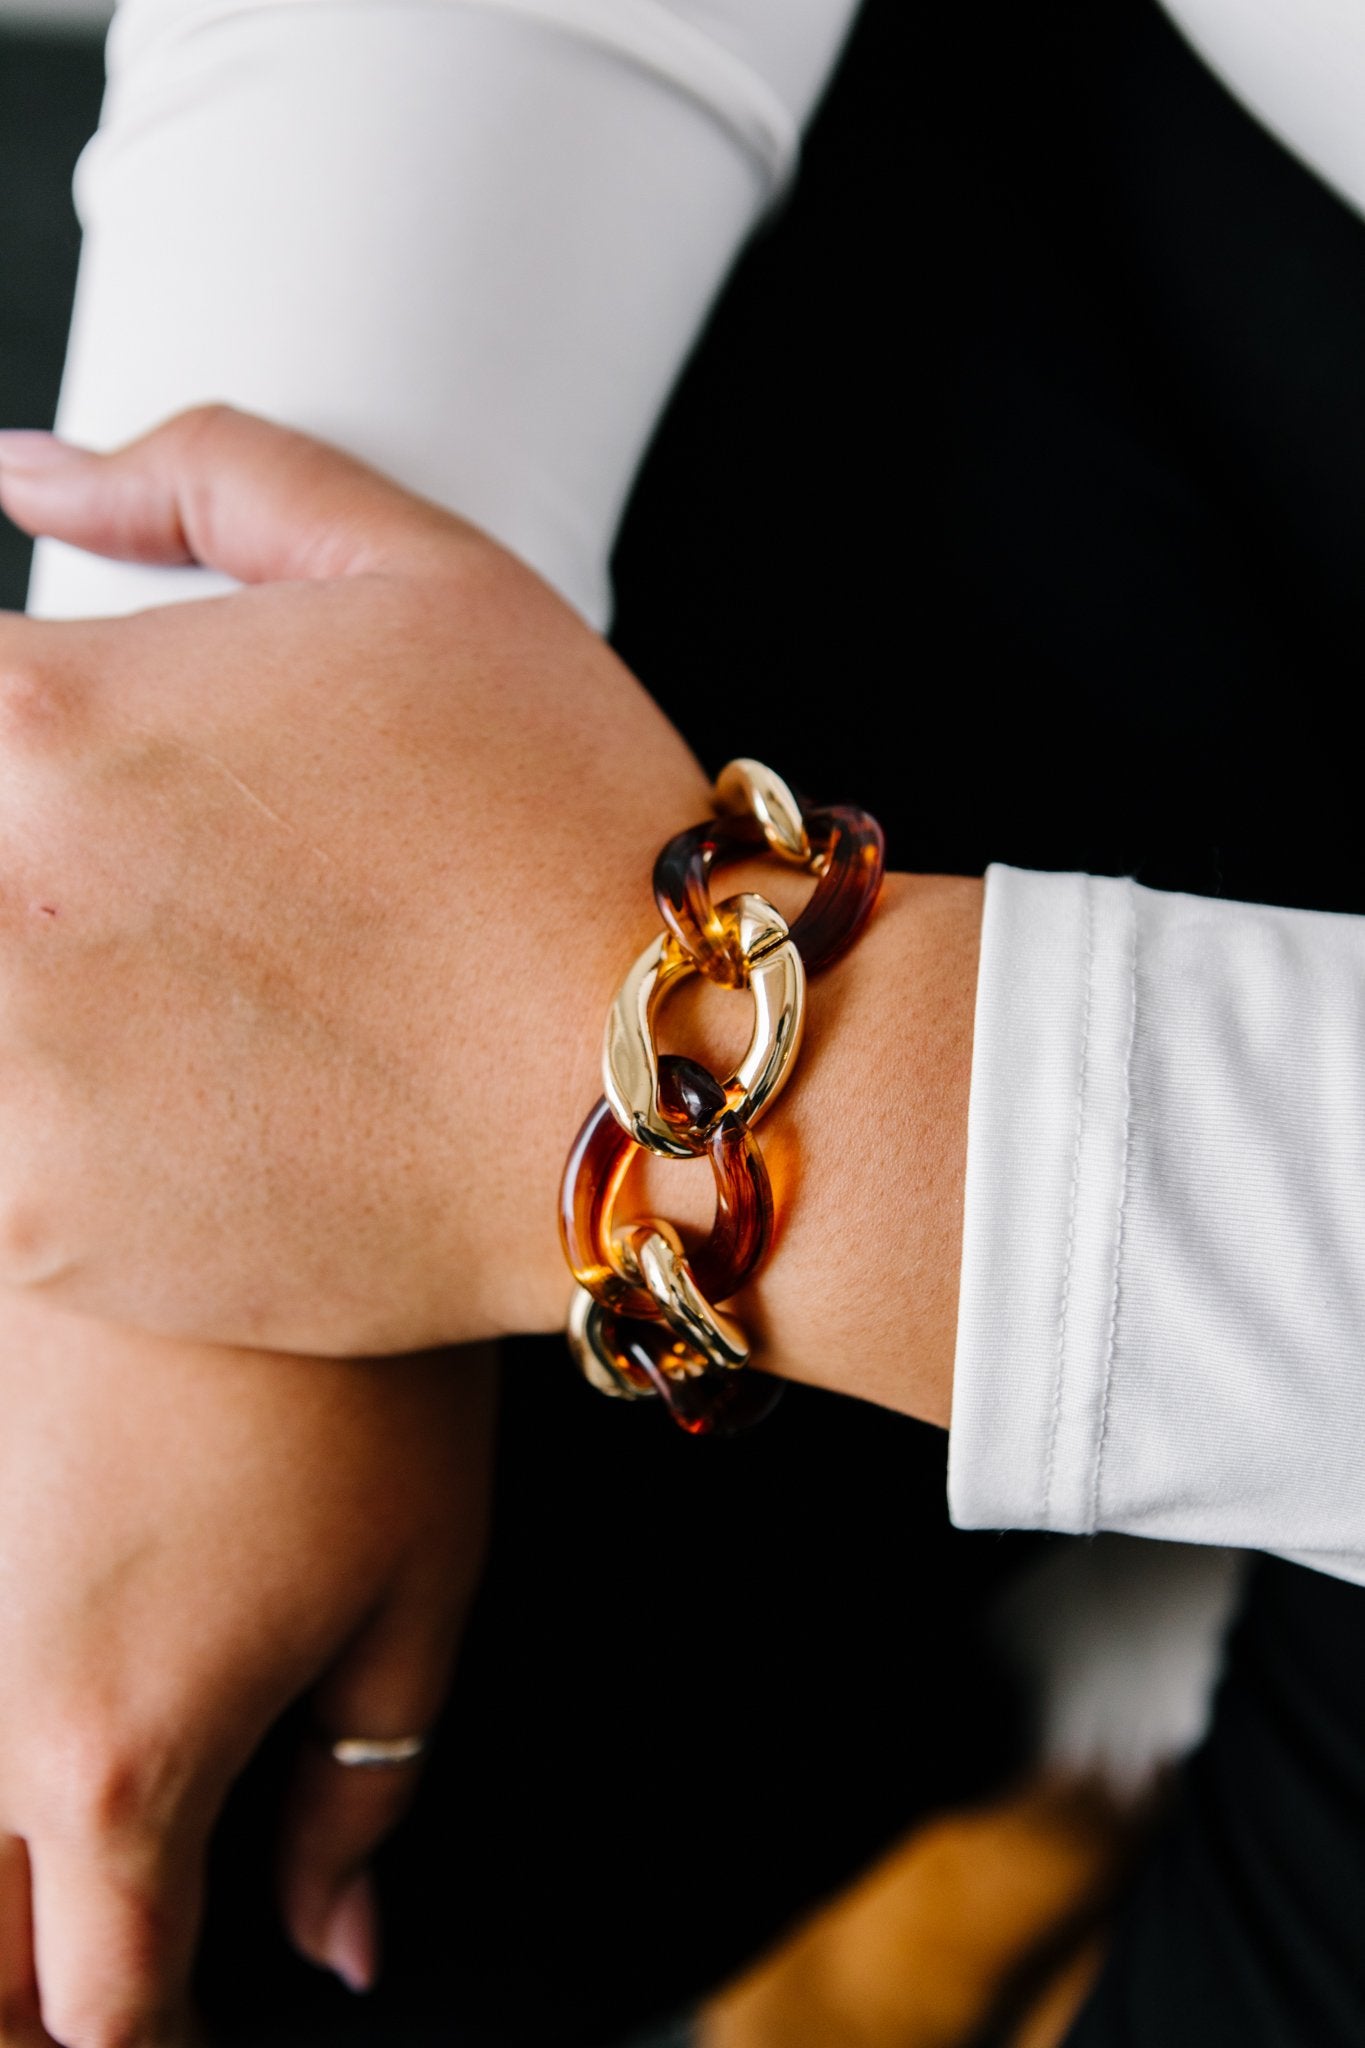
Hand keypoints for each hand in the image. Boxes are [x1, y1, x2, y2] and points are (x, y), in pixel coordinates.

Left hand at [0, 408, 708, 1354]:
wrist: (669, 1090)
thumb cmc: (568, 825)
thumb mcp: (428, 576)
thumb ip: (208, 477)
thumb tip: (27, 473)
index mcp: (48, 713)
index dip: (28, 735)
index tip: (128, 790)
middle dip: (35, 871)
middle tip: (181, 904)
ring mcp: (6, 1077)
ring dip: (36, 993)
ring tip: (184, 1008)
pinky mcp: (40, 1225)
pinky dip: (55, 1131)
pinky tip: (186, 1112)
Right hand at [0, 1292, 492, 2047]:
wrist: (252, 1148)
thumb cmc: (367, 1377)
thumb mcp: (412, 1593)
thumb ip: (360, 1797)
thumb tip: (340, 1947)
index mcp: (122, 1758)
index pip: (107, 2004)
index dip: (168, 2043)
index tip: (211, 2025)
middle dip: (41, 2007)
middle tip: (129, 1973)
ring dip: (1, 1888)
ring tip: (85, 1860)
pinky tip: (52, 1723)